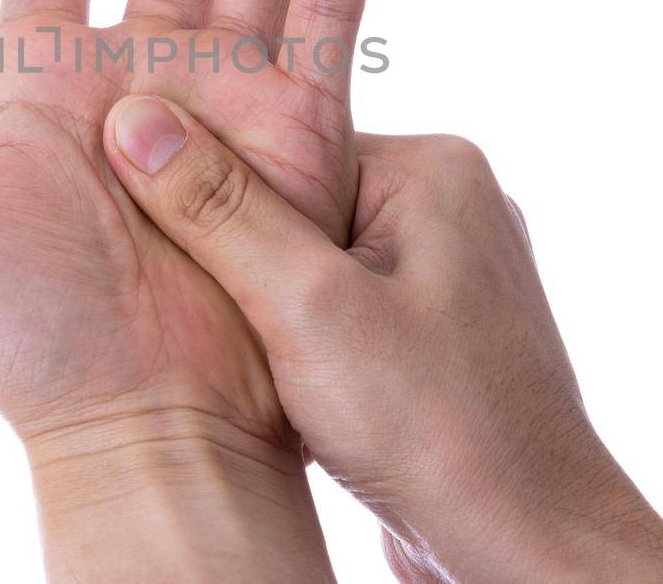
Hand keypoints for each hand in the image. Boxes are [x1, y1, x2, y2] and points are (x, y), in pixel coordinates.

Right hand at [101, 96, 662, 582]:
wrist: (526, 547)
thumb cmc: (439, 429)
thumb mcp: (308, 309)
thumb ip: (220, 211)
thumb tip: (136, 122)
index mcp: (433, 168)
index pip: (284, 141)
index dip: (213, 191)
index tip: (163, 233)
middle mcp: (449, 206)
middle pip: (292, 200)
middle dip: (243, 257)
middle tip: (210, 307)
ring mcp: (446, 272)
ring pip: (310, 261)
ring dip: (269, 308)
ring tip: (256, 357)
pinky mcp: (433, 332)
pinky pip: (339, 308)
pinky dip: (300, 341)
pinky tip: (285, 384)